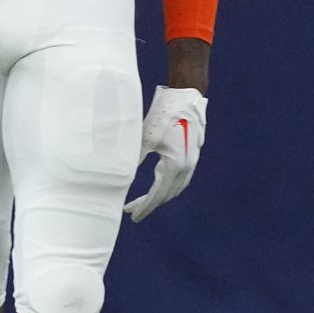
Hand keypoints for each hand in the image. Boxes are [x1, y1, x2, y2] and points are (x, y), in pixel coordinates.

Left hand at [124, 85, 206, 222]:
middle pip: (167, 194)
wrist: (187, 95)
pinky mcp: (192, 153)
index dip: (145, 207)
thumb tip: (121, 177)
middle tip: (131, 211)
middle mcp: (187, 167)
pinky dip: (167, 185)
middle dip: (149, 204)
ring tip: (142, 200)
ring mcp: (192, 161)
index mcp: (175, 165)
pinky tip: (157, 182)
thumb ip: (135, 159)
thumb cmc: (165, 113)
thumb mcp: (146, 137)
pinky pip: (179, 177)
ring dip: (159, 195)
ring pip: (175, 187)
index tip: (133, 217)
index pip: (158, 195)